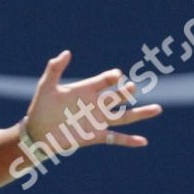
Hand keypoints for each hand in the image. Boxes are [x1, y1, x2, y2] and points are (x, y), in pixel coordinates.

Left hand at [22, 50, 162, 152]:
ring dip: (140, 113)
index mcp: (87, 89)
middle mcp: (96, 104)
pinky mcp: (94, 136)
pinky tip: (143, 141)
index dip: (112, 77)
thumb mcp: (46, 86)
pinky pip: (115, 138)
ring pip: (124, 116)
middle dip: (126, 92)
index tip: (115, 77)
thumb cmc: (40, 108)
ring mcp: (97, 121)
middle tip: (132, 89)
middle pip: (118, 96)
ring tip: (157, 109)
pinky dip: (129, 141)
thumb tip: (67, 52)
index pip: (106, 80)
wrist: (36, 133)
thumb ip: (54, 69)